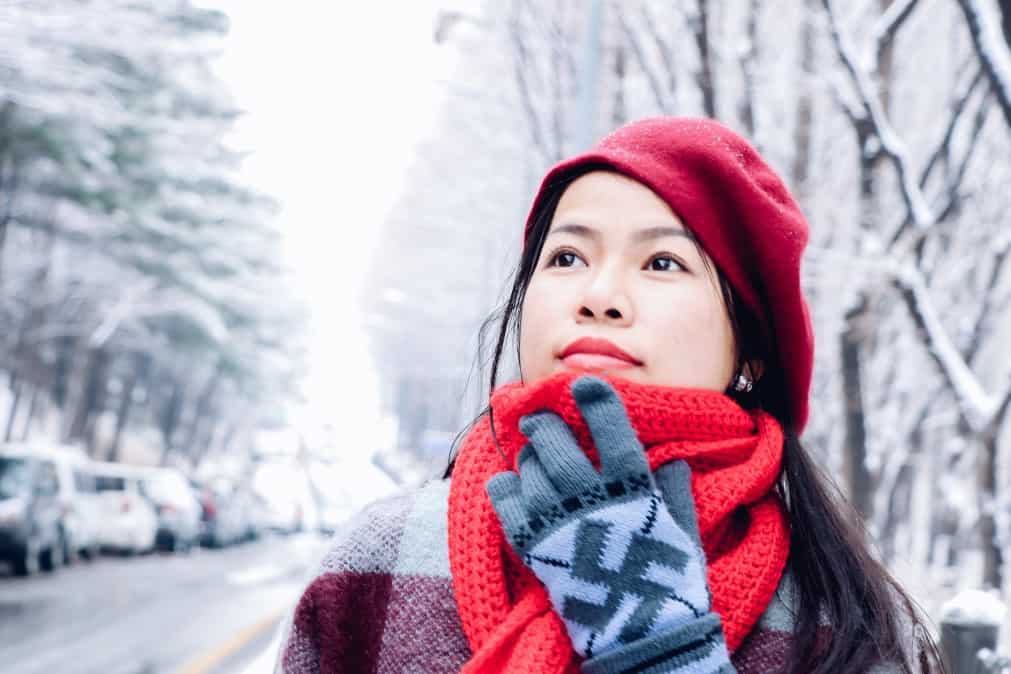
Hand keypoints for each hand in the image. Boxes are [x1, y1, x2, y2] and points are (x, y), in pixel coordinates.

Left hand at [486, 376, 734, 671]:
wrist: (642, 637)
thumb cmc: (671, 584)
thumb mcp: (682, 532)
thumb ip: (673, 493)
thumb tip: (672, 463)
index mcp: (634, 489)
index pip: (613, 430)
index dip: (596, 401)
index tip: (582, 384)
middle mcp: (593, 498)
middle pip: (559, 444)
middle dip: (545, 424)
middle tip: (539, 419)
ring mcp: (560, 521)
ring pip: (531, 468)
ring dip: (528, 455)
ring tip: (530, 452)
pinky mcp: (535, 547)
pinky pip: (507, 503)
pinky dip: (504, 487)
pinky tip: (508, 483)